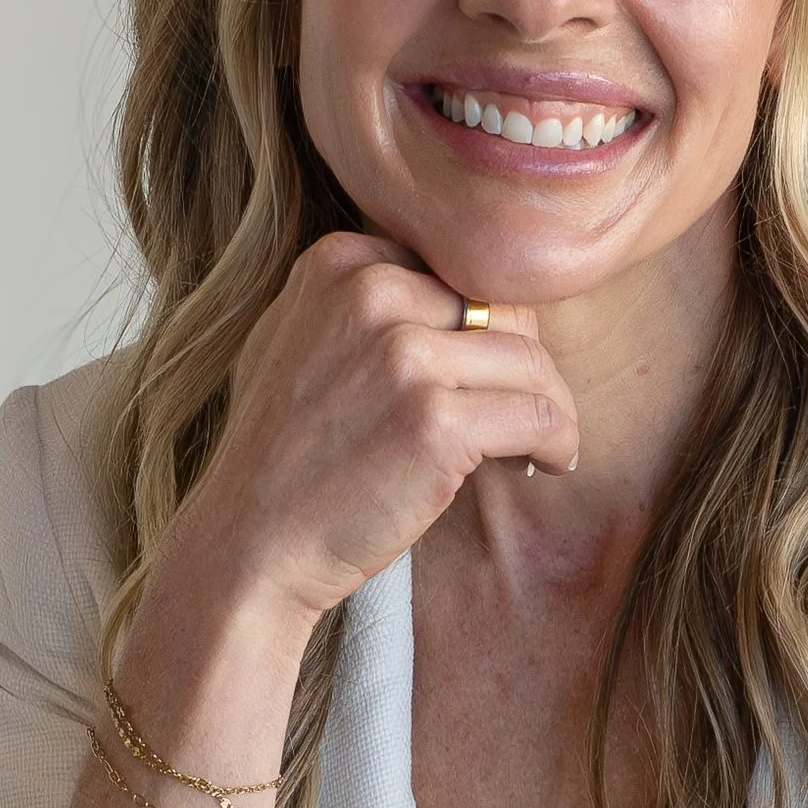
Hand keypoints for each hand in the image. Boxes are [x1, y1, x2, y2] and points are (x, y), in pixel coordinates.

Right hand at [173, 231, 579, 637]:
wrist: (250, 544)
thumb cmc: (280, 457)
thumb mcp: (293, 341)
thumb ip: (359, 304)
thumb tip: (450, 296)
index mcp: (340, 263)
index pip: (458, 273)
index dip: (485, 328)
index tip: (486, 376)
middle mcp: (371, 293)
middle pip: (502, 310)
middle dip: (524, 365)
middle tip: (522, 416)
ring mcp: (403, 355)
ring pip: (530, 361)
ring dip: (551, 406)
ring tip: (540, 444)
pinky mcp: (436, 420)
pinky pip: (539, 415)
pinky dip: (558, 442)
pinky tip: (547, 463)